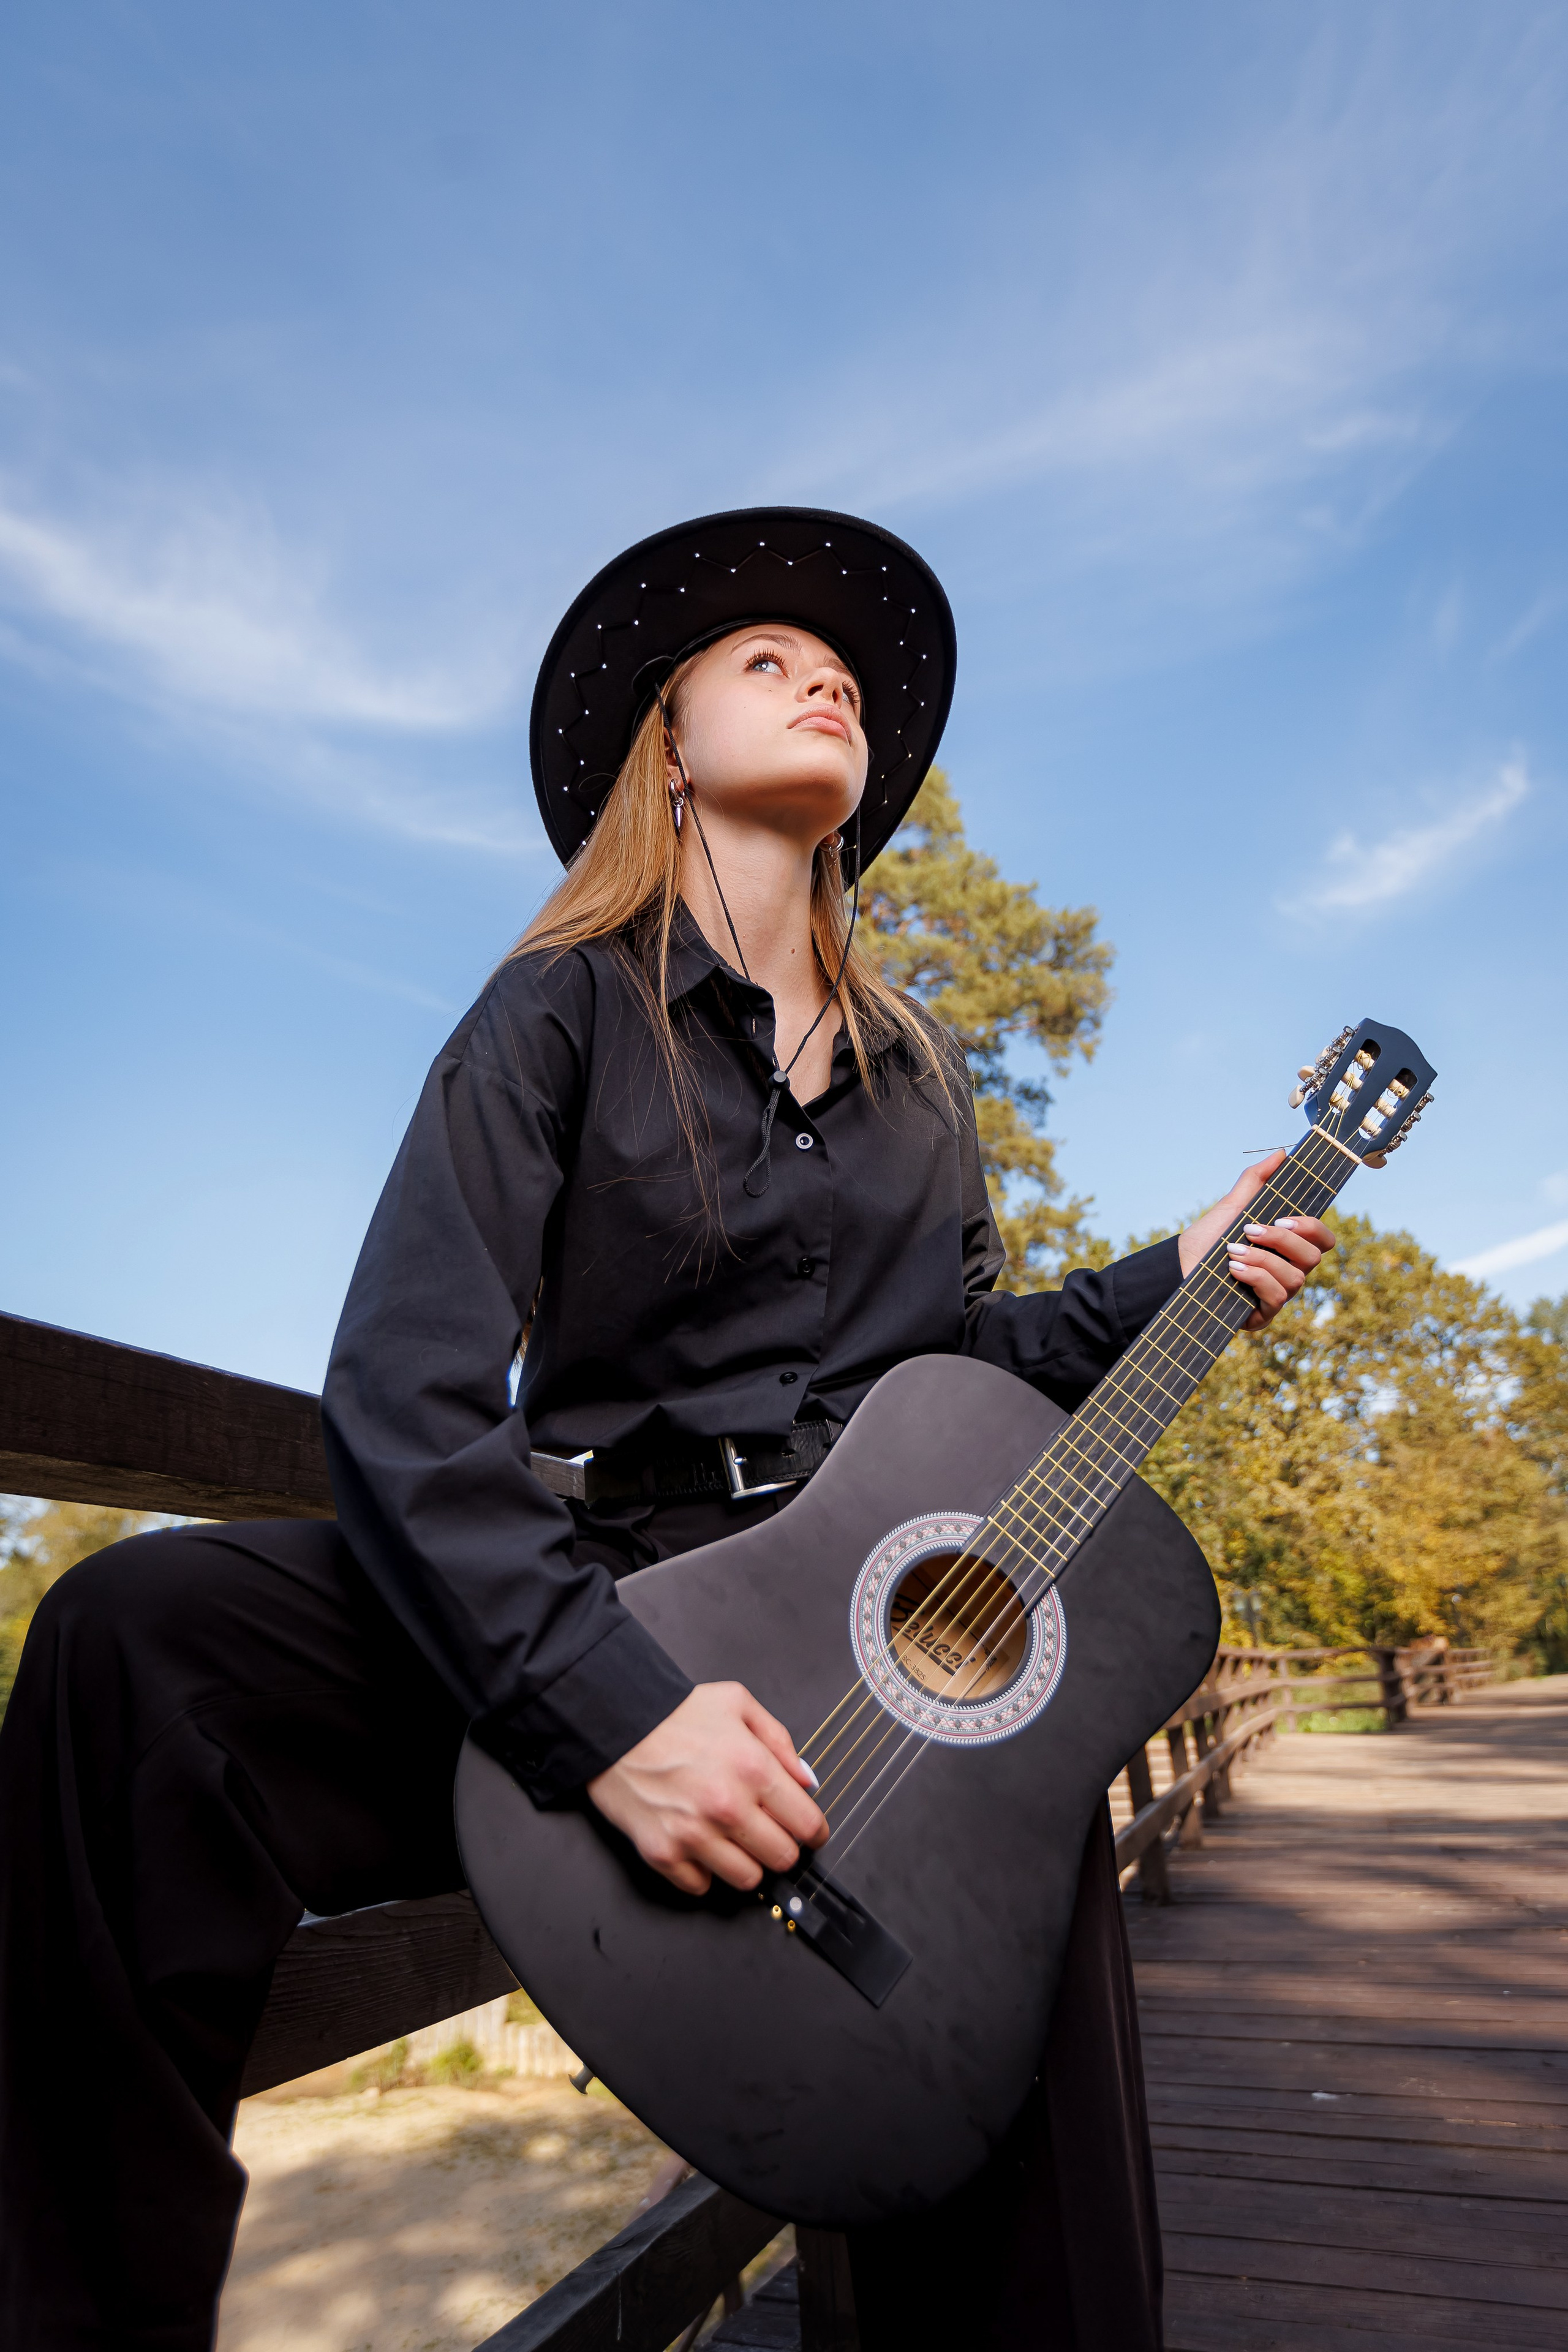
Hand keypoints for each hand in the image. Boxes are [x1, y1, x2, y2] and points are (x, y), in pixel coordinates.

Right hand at [586, 1681, 826, 1896]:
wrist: (613, 1722)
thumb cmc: (674, 1713)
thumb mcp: (737, 1703)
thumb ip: (780, 1741)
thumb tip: (806, 1782)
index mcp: (753, 1769)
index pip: (807, 1825)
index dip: (814, 1831)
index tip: (809, 1832)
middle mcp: (727, 1807)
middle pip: (782, 1858)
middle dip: (781, 1846)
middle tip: (767, 1832)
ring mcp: (693, 1835)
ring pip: (747, 1880)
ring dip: (746, 1862)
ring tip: (732, 1839)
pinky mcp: (662, 1854)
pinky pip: (701, 1886)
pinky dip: (704, 1871)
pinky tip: (698, 1843)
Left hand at [1178, 1150, 1334, 1331]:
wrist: (1178, 1266)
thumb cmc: (1208, 1238)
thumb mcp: (1233, 1205)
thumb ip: (1257, 1180)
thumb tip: (1281, 1153)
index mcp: (1289, 1247)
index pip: (1323, 1239)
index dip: (1312, 1228)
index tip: (1283, 1217)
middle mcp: (1289, 1271)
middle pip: (1313, 1257)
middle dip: (1284, 1241)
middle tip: (1251, 1230)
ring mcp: (1278, 1294)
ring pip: (1296, 1279)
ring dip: (1264, 1259)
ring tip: (1233, 1251)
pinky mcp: (1263, 1314)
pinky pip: (1277, 1298)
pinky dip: (1257, 1278)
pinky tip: (1234, 1269)